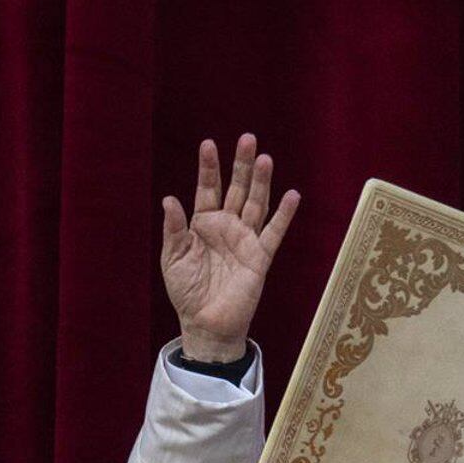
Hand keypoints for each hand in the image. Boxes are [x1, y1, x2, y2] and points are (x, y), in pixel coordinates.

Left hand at [161, 134, 299, 361]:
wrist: (205, 324)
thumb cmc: (186, 292)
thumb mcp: (172, 259)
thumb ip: (174, 230)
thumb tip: (170, 199)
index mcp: (202, 224)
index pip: (208, 188)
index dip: (208, 167)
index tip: (208, 144)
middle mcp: (227, 226)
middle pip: (237, 189)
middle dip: (241, 165)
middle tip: (247, 138)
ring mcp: (245, 240)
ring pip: (256, 204)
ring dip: (261, 182)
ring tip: (265, 158)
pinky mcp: (260, 257)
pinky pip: (274, 232)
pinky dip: (284, 214)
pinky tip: (292, 195)